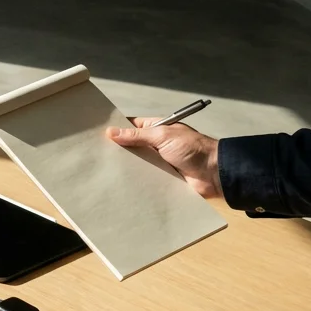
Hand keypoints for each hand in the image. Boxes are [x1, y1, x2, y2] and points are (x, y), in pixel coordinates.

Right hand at [106, 118, 221, 198]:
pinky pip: (144, 178)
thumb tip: (110, 132)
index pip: (131, 127)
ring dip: (125, 167)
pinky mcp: (161, 178)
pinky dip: (135, 180)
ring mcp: (158, 162)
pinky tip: (119, 183)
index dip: (115, 130)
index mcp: (156, 129)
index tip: (96, 135)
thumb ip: (136, 135)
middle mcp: (155, 145)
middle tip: (96, 156)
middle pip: (131, 147)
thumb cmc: (192, 148)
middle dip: (117, 151)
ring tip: (103, 171)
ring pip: (136, 163)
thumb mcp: (162, 136)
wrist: (214, 173)